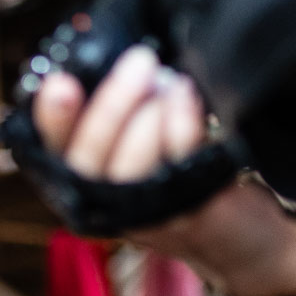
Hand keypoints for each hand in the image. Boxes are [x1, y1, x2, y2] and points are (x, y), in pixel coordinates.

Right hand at [30, 47, 295, 295]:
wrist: (245, 243)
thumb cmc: (185, 179)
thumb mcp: (140, 149)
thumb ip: (119, 113)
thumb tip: (107, 52)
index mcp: (83, 186)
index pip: (51, 152)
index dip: (51, 119)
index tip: (61, 83)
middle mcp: (107, 207)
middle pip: (86, 161)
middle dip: (110, 105)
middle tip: (138, 62)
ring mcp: (149, 216)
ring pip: (127, 168)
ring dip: (146, 113)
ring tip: (166, 81)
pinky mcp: (190, 214)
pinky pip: (178, 163)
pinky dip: (180, 122)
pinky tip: (186, 95)